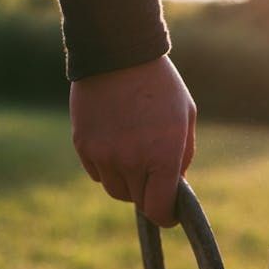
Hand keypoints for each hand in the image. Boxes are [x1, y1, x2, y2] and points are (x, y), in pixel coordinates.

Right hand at [69, 56, 196, 226]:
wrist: (117, 52)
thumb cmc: (160, 85)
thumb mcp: (185, 117)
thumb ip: (183, 155)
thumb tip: (175, 185)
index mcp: (162, 156)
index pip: (159, 210)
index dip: (166, 216)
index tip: (169, 212)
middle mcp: (131, 160)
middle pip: (138, 201)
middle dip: (149, 193)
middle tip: (154, 172)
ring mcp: (104, 154)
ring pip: (115, 190)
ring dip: (127, 181)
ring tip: (134, 153)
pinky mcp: (83, 145)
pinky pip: (97, 173)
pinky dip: (107, 166)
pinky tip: (115, 140)